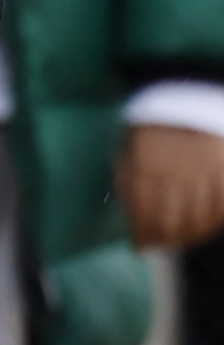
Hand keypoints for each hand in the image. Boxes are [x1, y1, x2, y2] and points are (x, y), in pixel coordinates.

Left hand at [127, 120, 223, 252]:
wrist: (188, 95)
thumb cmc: (154, 130)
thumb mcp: (131, 151)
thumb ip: (129, 185)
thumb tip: (133, 224)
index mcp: (146, 164)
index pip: (143, 213)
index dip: (142, 235)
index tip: (140, 248)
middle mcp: (177, 170)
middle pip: (172, 221)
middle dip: (164, 240)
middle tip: (160, 247)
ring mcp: (206, 170)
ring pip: (199, 219)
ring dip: (189, 236)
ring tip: (179, 241)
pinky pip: (222, 207)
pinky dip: (213, 223)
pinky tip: (203, 229)